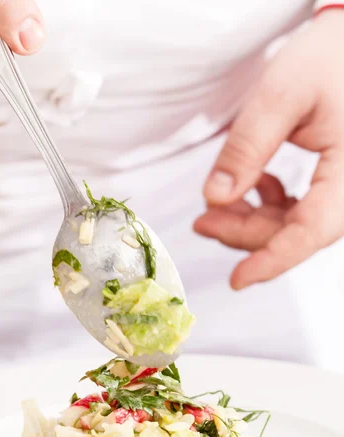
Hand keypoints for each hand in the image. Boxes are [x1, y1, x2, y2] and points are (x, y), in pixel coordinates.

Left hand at [194, 10, 343, 289]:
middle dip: (244, 232)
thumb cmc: (328, 61)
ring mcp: (341, 190)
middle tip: (202, 222)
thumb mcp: (281, 96)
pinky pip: (297, 212)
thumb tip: (215, 198)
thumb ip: (247, 148)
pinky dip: (266, 207)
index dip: (272, 260)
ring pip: (292, 226)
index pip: (311, 231)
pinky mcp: (331, 185)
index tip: (238, 280)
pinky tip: (252, 184)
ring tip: (215, 206)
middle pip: (295, 233)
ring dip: (250, 221)